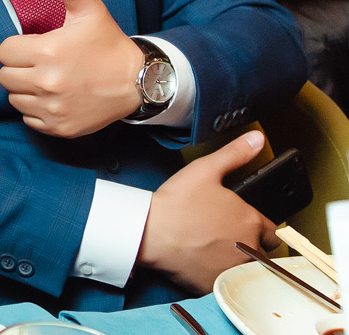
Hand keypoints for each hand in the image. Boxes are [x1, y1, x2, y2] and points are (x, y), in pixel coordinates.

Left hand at [0, 0, 143, 137]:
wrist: (139, 82)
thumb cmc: (110, 45)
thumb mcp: (91, 12)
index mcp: (48, 52)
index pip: (4, 52)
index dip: (15, 48)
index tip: (30, 47)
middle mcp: (47, 83)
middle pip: (5, 77)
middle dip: (17, 68)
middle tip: (36, 64)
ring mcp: (53, 108)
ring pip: (14, 99)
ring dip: (24, 90)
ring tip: (44, 80)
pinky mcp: (60, 127)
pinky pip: (29, 120)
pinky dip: (36, 110)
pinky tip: (52, 98)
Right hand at [137, 130, 279, 292]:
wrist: (148, 232)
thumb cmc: (176, 203)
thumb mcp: (206, 170)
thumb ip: (235, 154)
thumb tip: (257, 138)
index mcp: (251, 221)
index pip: (273, 231)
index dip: (259, 227)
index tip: (241, 225)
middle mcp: (249, 248)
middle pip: (262, 252)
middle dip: (249, 245)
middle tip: (224, 237)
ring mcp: (233, 269)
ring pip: (246, 269)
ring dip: (236, 261)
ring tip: (213, 250)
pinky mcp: (215, 284)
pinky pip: (225, 282)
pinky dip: (218, 275)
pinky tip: (202, 263)